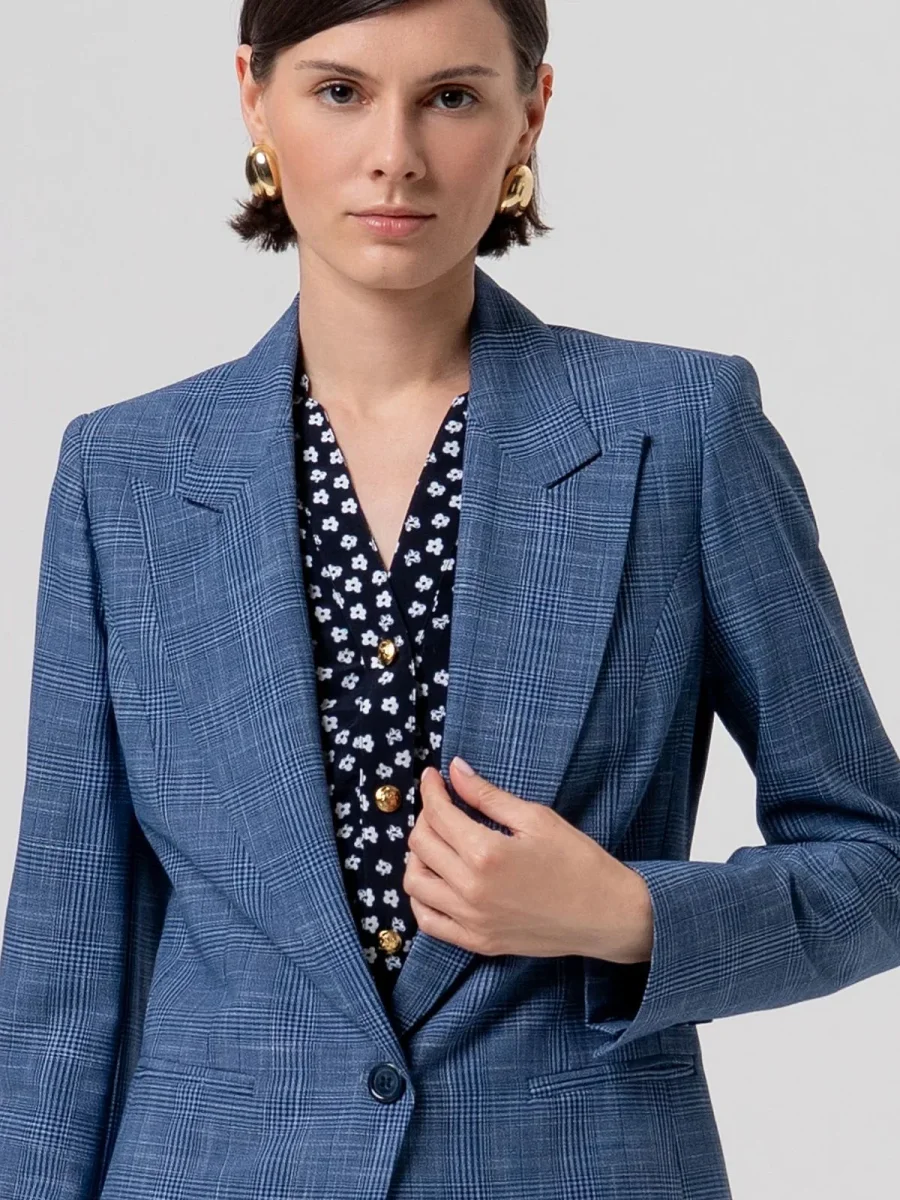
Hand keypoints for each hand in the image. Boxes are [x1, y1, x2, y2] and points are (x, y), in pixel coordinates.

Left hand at [402, 757, 653, 962]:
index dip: (431, 789)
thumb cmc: (578, 861)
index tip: (433, 776)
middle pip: (420, 845)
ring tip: (439, 842)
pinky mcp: (477, 942)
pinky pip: (429, 922)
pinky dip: (422, 898)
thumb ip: (488, 795)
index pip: (438, 814)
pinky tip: (437, 880)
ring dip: (419, 856)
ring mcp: (471, 920)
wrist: (606, 915)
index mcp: (486, 853)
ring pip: (415, 883)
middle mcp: (470, 889)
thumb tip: (455, 770)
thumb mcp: (536, 818)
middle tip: (443, 805)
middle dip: (426, 817)